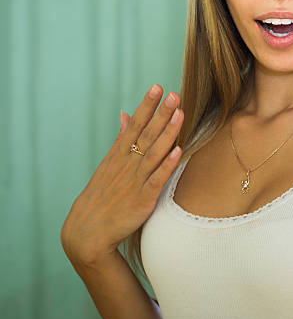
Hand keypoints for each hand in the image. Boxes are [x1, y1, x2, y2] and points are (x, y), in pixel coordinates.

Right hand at [60, 84, 183, 265]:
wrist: (88, 232)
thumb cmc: (103, 195)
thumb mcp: (109, 163)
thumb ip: (121, 138)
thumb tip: (126, 113)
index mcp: (119, 154)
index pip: (135, 124)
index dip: (147, 106)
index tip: (157, 86)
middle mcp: (127, 164)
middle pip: (146, 134)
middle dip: (160, 113)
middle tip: (173, 94)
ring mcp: (135, 181)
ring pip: (154, 153)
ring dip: (168, 133)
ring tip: (179, 114)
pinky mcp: (142, 199)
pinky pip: (156, 180)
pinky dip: (166, 166)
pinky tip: (178, 152)